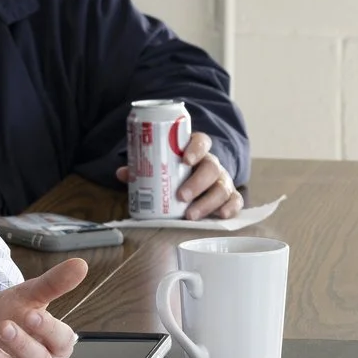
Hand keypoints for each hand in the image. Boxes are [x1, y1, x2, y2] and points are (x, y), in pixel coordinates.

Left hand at [114, 131, 242, 219]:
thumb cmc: (174, 175)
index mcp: (195, 151)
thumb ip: (143, 169)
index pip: (201, 141)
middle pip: (212, 167)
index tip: (185, 159)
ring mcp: (222, 181)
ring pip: (223, 187)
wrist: (194, 182)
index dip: (195, 149)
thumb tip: (122, 173)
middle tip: (181, 196)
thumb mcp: (159, 169)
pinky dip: (230, 208)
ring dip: (208, 202)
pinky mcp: (229, 197)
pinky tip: (220, 216)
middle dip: (198, 182)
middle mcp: (212, 164)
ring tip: (191, 215)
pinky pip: (235, 201)